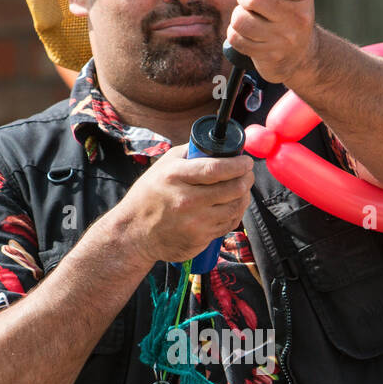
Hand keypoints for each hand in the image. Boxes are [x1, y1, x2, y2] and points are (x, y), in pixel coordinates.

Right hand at [119, 145, 254, 264]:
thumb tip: (219, 144)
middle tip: (248, 173)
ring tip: (242, 188)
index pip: (216, 168)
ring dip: (244, 196)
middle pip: (232, 188)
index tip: (246, 161)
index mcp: (176, 176)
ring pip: (235, 207)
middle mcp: (187, 200)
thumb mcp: (163, 166)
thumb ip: (190, 153)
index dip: (238, 164)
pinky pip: (228, 224)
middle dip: (247, 178)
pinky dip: (234, 213)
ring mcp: (195, 222)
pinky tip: (231, 206)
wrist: (134, 233)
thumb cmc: (149, 195)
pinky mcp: (200, 238)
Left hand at [226, 0, 318, 83]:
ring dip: (238, 16)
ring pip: (240, 19)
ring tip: (248, 17)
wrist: (299, 56)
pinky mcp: (268, 56)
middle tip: (249, 0)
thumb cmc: (288, 14)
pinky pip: (235, 39)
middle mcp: (297, 18)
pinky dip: (236, 34)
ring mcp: (283, 40)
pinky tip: (247, 34)